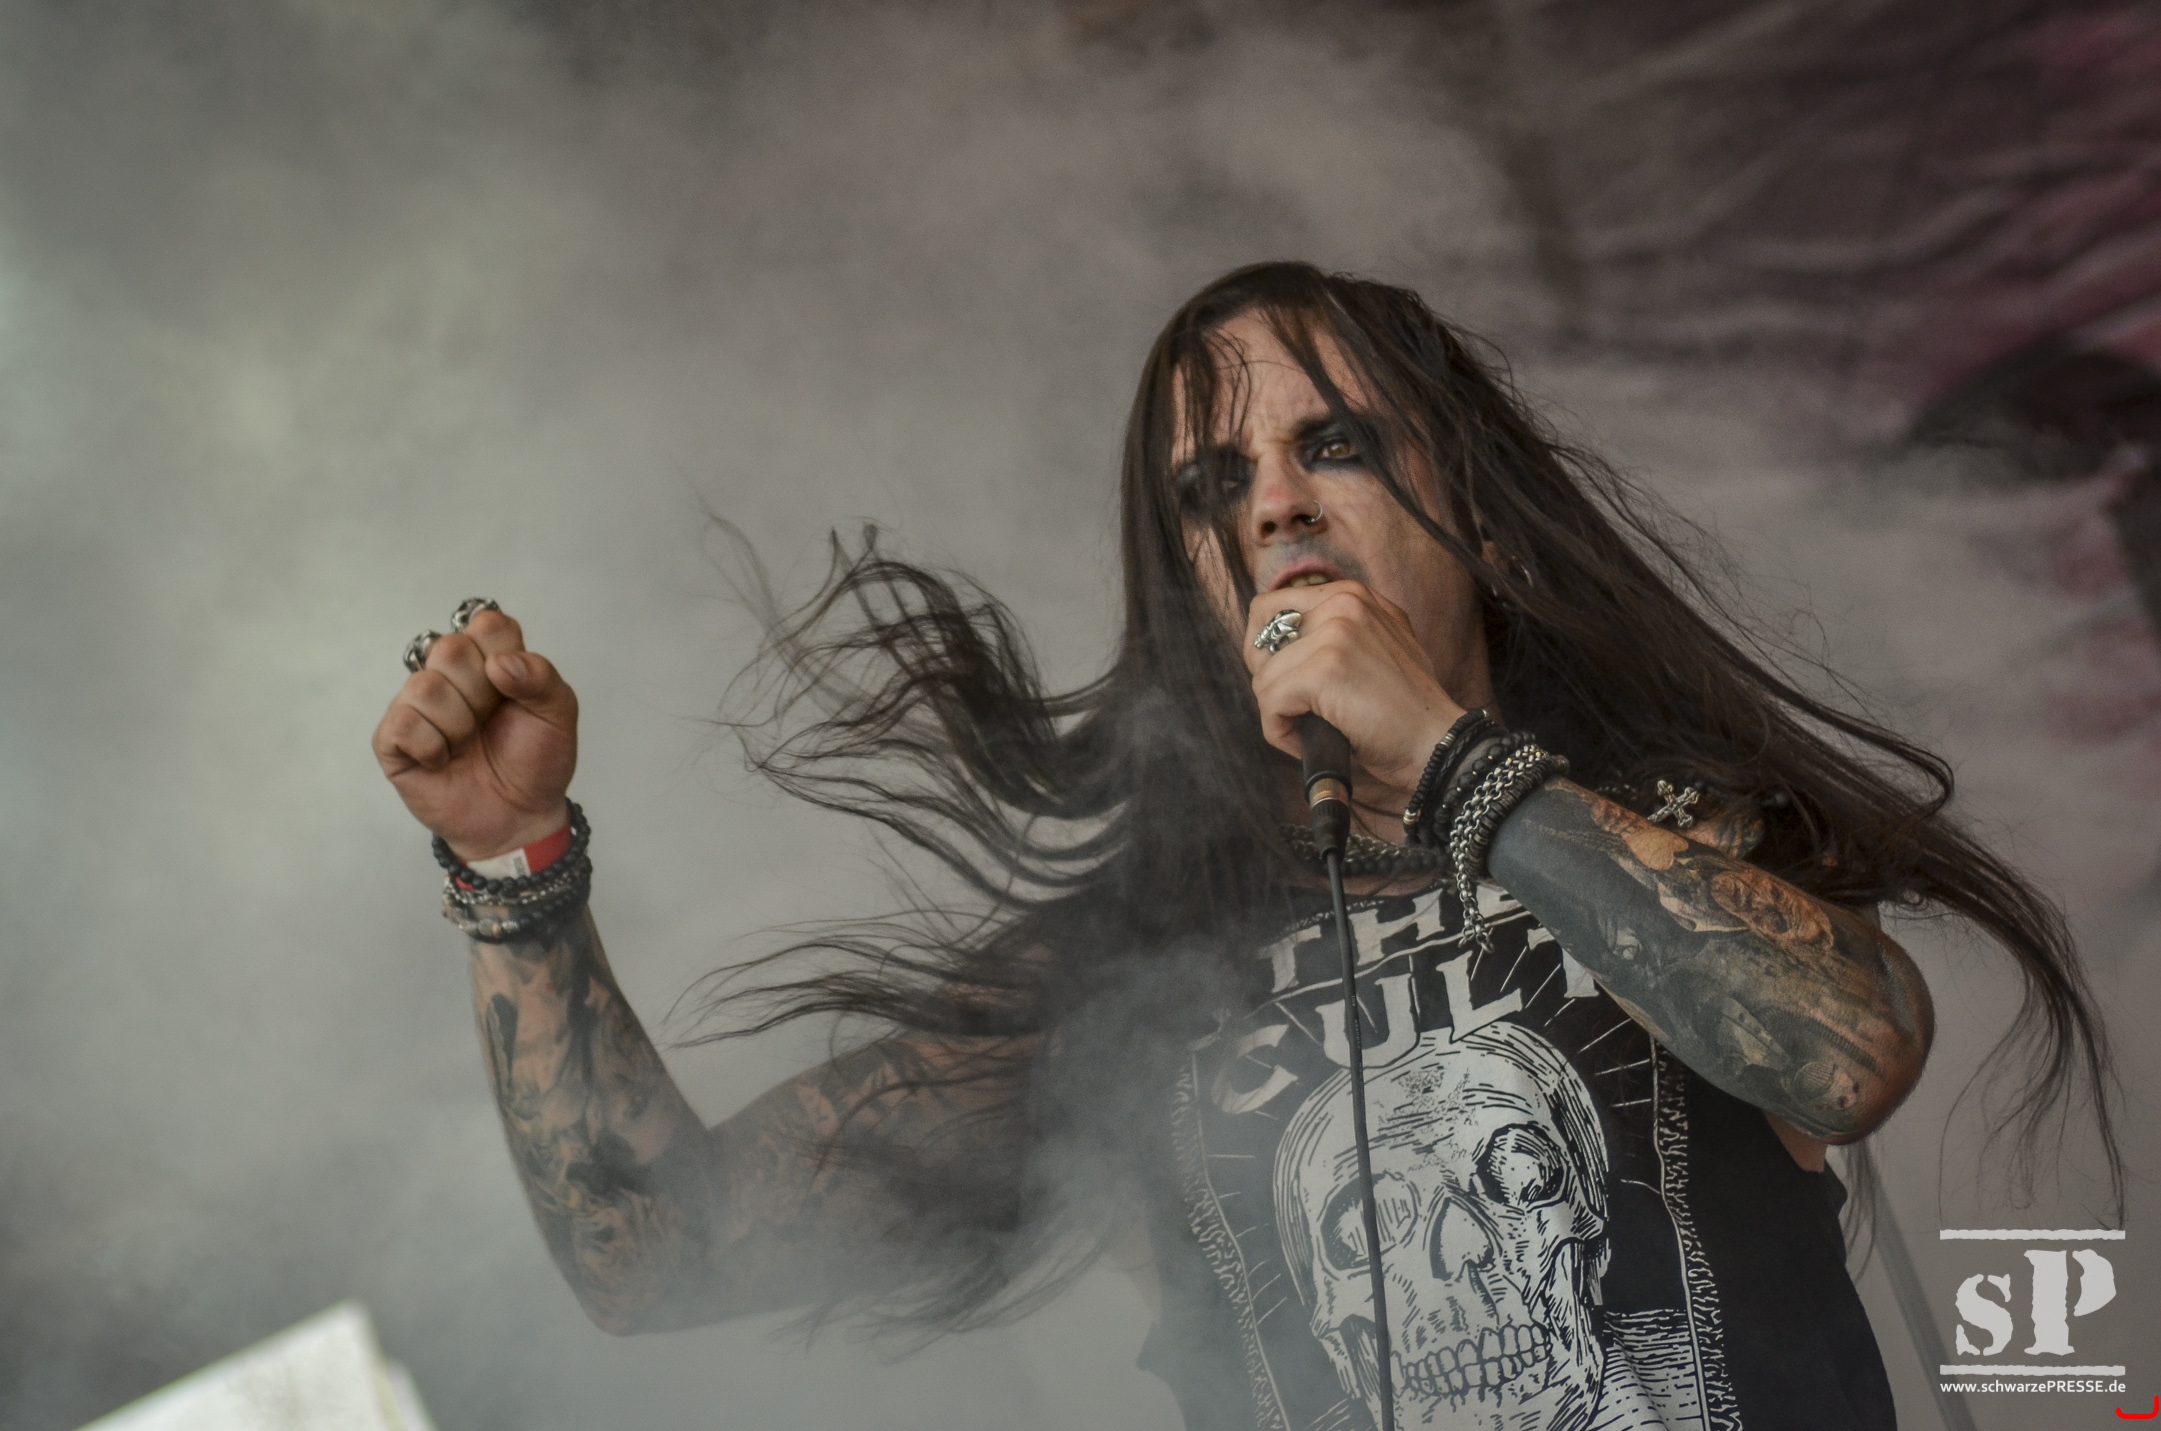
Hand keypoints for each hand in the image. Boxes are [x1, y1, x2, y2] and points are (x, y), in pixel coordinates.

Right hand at [371, 607, 577, 860]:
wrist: (520, 816)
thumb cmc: (536, 761)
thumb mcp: (558, 715)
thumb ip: (541, 678)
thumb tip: (499, 663)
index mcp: (489, 659)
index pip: (486, 622)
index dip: (502, 653)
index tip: (514, 688)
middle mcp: (448, 675)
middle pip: (450, 648)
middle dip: (482, 693)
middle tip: (491, 721)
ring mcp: (417, 706)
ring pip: (425, 686)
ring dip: (459, 724)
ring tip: (468, 745)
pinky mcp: (393, 740)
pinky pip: (404, 724)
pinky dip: (433, 747)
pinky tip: (444, 760)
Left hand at [1244, 581, 1465, 809]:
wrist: (1438, 744)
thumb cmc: (1404, 711)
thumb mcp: (1375, 648)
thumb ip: (1333, 633)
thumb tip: (1273, 642)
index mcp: (1353, 594)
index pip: (1272, 606)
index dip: (1269, 648)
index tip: (1288, 679)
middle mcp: (1344, 602)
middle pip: (1259, 630)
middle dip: (1266, 674)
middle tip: (1295, 706)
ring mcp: (1335, 633)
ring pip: (1263, 676)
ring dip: (1279, 713)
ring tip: (1315, 730)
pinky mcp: (1325, 670)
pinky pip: (1269, 703)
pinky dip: (1280, 732)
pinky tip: (1310, 741)